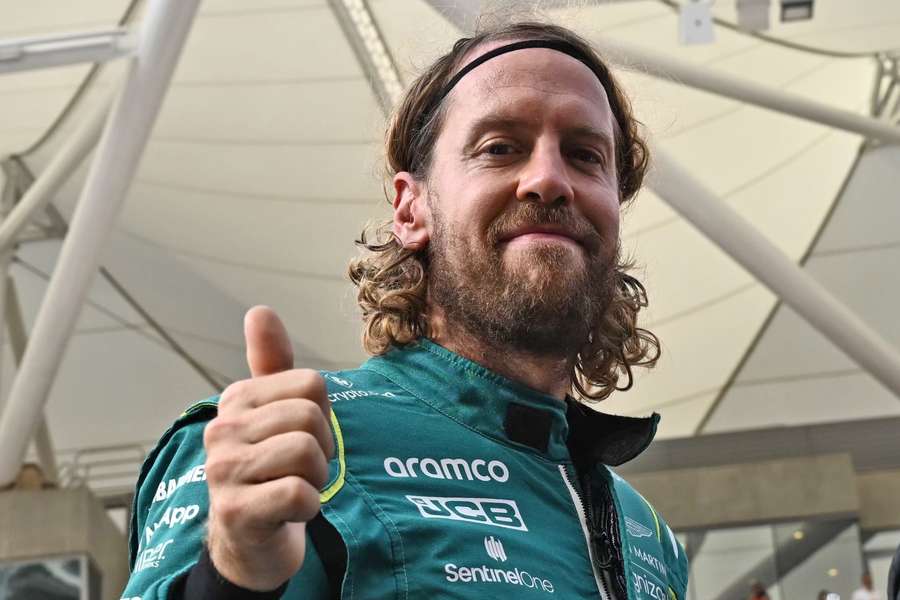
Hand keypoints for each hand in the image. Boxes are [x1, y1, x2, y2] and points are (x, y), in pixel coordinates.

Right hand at [204, 306, 333, 590]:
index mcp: (237, 399)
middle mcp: (221, 429)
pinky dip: (309, 506)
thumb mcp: (273, 412)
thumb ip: (271, 363)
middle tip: (301, 469)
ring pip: (307, 452)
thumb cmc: (269, 469)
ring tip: (293, 487)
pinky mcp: (235, 511)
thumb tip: (259, 310)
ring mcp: (223, 471)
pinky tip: (289, 512)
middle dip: (321, 449)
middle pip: (311, 416)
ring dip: (315, 479)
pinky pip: (299, 494)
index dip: (322, 417)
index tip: (301, 438)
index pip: (312, 385)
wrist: (250, 541)